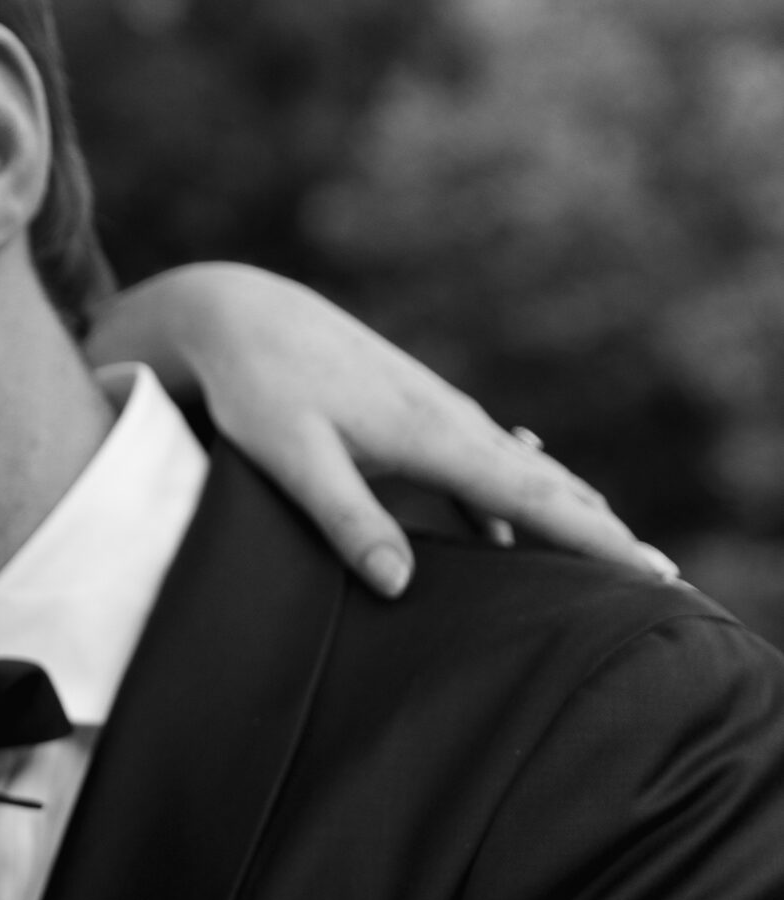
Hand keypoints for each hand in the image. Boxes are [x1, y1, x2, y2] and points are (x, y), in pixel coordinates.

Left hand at [87, 262, 678, 598]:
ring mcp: (437, 415)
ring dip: (567, 514)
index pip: (533, 500)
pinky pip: (481, 467)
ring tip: (609, 556)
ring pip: (521, 474)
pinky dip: (510, 501)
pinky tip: (509, 539)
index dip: (595, 538)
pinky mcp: (415, 417)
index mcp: (433, 434)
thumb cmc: (257, 390)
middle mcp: (450, 420)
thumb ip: (347, 520)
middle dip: (603, 530)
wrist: (241, 314)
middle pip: (546, 487)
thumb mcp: (293, 459)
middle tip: (659, 576)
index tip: (647, 570)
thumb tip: (399, 585)